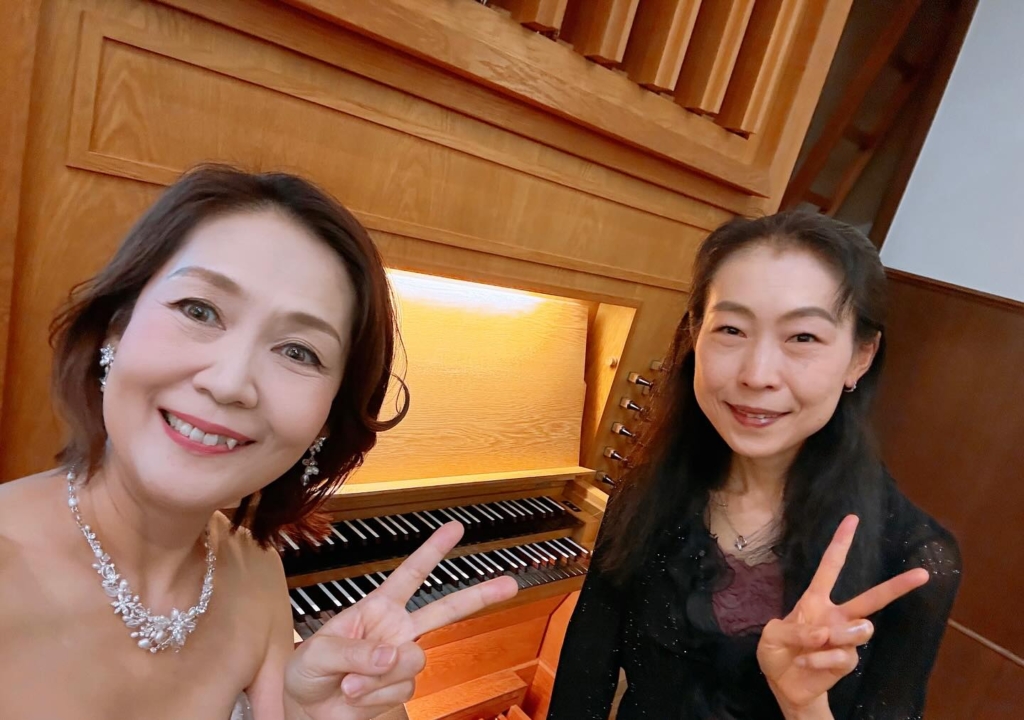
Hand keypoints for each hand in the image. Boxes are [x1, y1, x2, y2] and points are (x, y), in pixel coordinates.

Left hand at [284, 522, 518, 718]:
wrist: (307, 710)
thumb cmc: (307, 672)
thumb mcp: (319, 651)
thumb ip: (355, 650)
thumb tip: (392, 655)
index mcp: (377, 608)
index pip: (410, 575)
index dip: (432, 550)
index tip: (455, 529)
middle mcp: (396, 631)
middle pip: (445, 610)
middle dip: (479, 595)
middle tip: (509, 584)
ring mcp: (400, 661)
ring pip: (413, 661)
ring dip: (376, 676)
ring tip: (349, 682)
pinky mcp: (400, 688)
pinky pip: (398, 690)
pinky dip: (373, 696)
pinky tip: (356, 695)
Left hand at [757, 515, 929, 715]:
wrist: (783, 685)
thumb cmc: (776, 652)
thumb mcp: (772, 635)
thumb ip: (793, 631)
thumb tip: (825, 633)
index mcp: (815, 600)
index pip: (830, 567)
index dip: (840, 543)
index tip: (853, 519)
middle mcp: (836, 616)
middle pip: (871, 598)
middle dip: (897, 587)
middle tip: (921, 575)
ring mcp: (844, 639)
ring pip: (860, 629)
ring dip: (838, 636)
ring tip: (817, 643)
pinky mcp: (847, 661)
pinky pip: (842, 656)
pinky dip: (819, 660)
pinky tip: (806, 663)